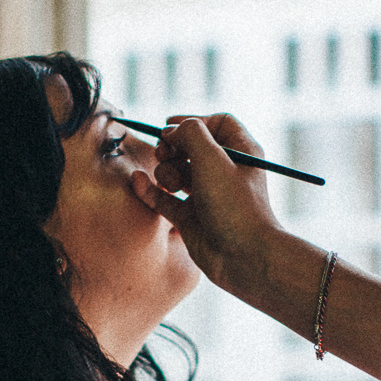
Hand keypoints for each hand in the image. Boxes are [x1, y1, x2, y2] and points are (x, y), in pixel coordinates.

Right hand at [130, 113, 285, 296]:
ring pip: (178, 171)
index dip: (194, 121)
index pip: (218, 123)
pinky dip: (151, 189)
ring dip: (165, 170)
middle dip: (174, 146)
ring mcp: (207, 195)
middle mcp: (226, 172)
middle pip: (193, 146)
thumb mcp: (213, 159)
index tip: (171, 126)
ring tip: (169, 182)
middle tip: (164, 153)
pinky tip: (137, 181)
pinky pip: (165, 198)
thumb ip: (191, 134)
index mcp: (242, 153)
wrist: (243, 258)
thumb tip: (171, 130)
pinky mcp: (191, 218)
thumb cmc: (235, 206)